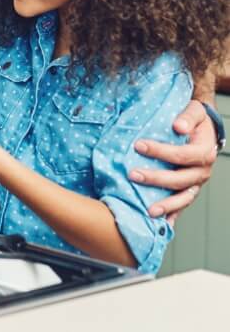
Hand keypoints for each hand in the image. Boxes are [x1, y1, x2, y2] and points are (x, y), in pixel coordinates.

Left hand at [130, 99, 217, 221]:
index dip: (161, 152)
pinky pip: (181, 205)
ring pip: (183, 198)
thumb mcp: (195, 112)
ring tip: (148, 211)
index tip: (138, 146)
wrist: (204, 128)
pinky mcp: (189, 189)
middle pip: (180, 179)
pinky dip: (172, 215)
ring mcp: (196, 183)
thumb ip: (187, 117)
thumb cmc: (196, 119)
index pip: (182, 155)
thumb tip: (178, 126)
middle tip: (133, 175)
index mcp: (205, 152)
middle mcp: (202, 171)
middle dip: (156, 179)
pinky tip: (160, 224)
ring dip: (166, 205)